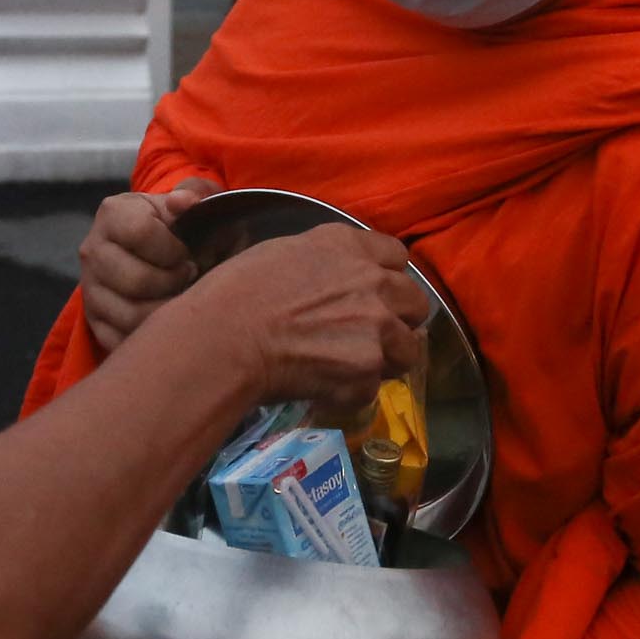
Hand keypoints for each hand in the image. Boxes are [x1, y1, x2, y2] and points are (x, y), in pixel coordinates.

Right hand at [80, 178, 217, 351]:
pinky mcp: (94, 322)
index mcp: (113, 213)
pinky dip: (150, 336)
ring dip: (166, 312)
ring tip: (181, 298)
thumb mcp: (191, 203)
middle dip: (173, 283)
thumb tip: (184, 202)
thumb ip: (195, 194)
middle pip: (135, 280)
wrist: (158, 254)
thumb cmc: (180, 227)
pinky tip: (166, 320)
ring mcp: (90, 289)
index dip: (173, 248)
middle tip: (189, 278)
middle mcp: (93, 251)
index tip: (188, 253)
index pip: (141, 233)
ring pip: (130, 315)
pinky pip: (121, 340)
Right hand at [166, 225, 429, 407]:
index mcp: (351, 246)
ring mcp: (377, 327)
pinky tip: (320, 386)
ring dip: (382, 360)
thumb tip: (334, 280)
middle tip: (365, 336)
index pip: (398, 257)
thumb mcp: (284, 253)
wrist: (224, 338)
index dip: (386, 278)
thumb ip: (325, 262)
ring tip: (344, 368)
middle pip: (416, 303)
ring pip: (406, 350)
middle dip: (397, 320)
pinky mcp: (368, 370)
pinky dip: (350, 392)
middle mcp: (375, 283)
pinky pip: (372, 387)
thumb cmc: (237, 292)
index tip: (371, 294)